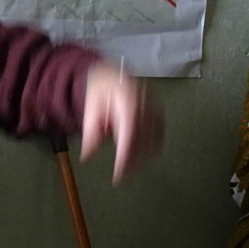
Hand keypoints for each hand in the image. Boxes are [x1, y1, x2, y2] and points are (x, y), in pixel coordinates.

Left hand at [80, 61, 162, 184]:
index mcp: (127, 101)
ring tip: (131, 167)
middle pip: (145, 139)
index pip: (130, 134)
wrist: (109, 72)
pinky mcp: (158, 109)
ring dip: (145, 155)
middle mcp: (145, 103)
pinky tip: (143, 154)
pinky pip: (160, 131)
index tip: (119, 175)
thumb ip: (90, 133)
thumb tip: (88, 156)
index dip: (126, 157)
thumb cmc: (98, 91)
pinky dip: (153, 145)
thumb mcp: (89, 110)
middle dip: (135, 161)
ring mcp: (154, 105)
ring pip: (156, 137)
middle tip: (123, 176)